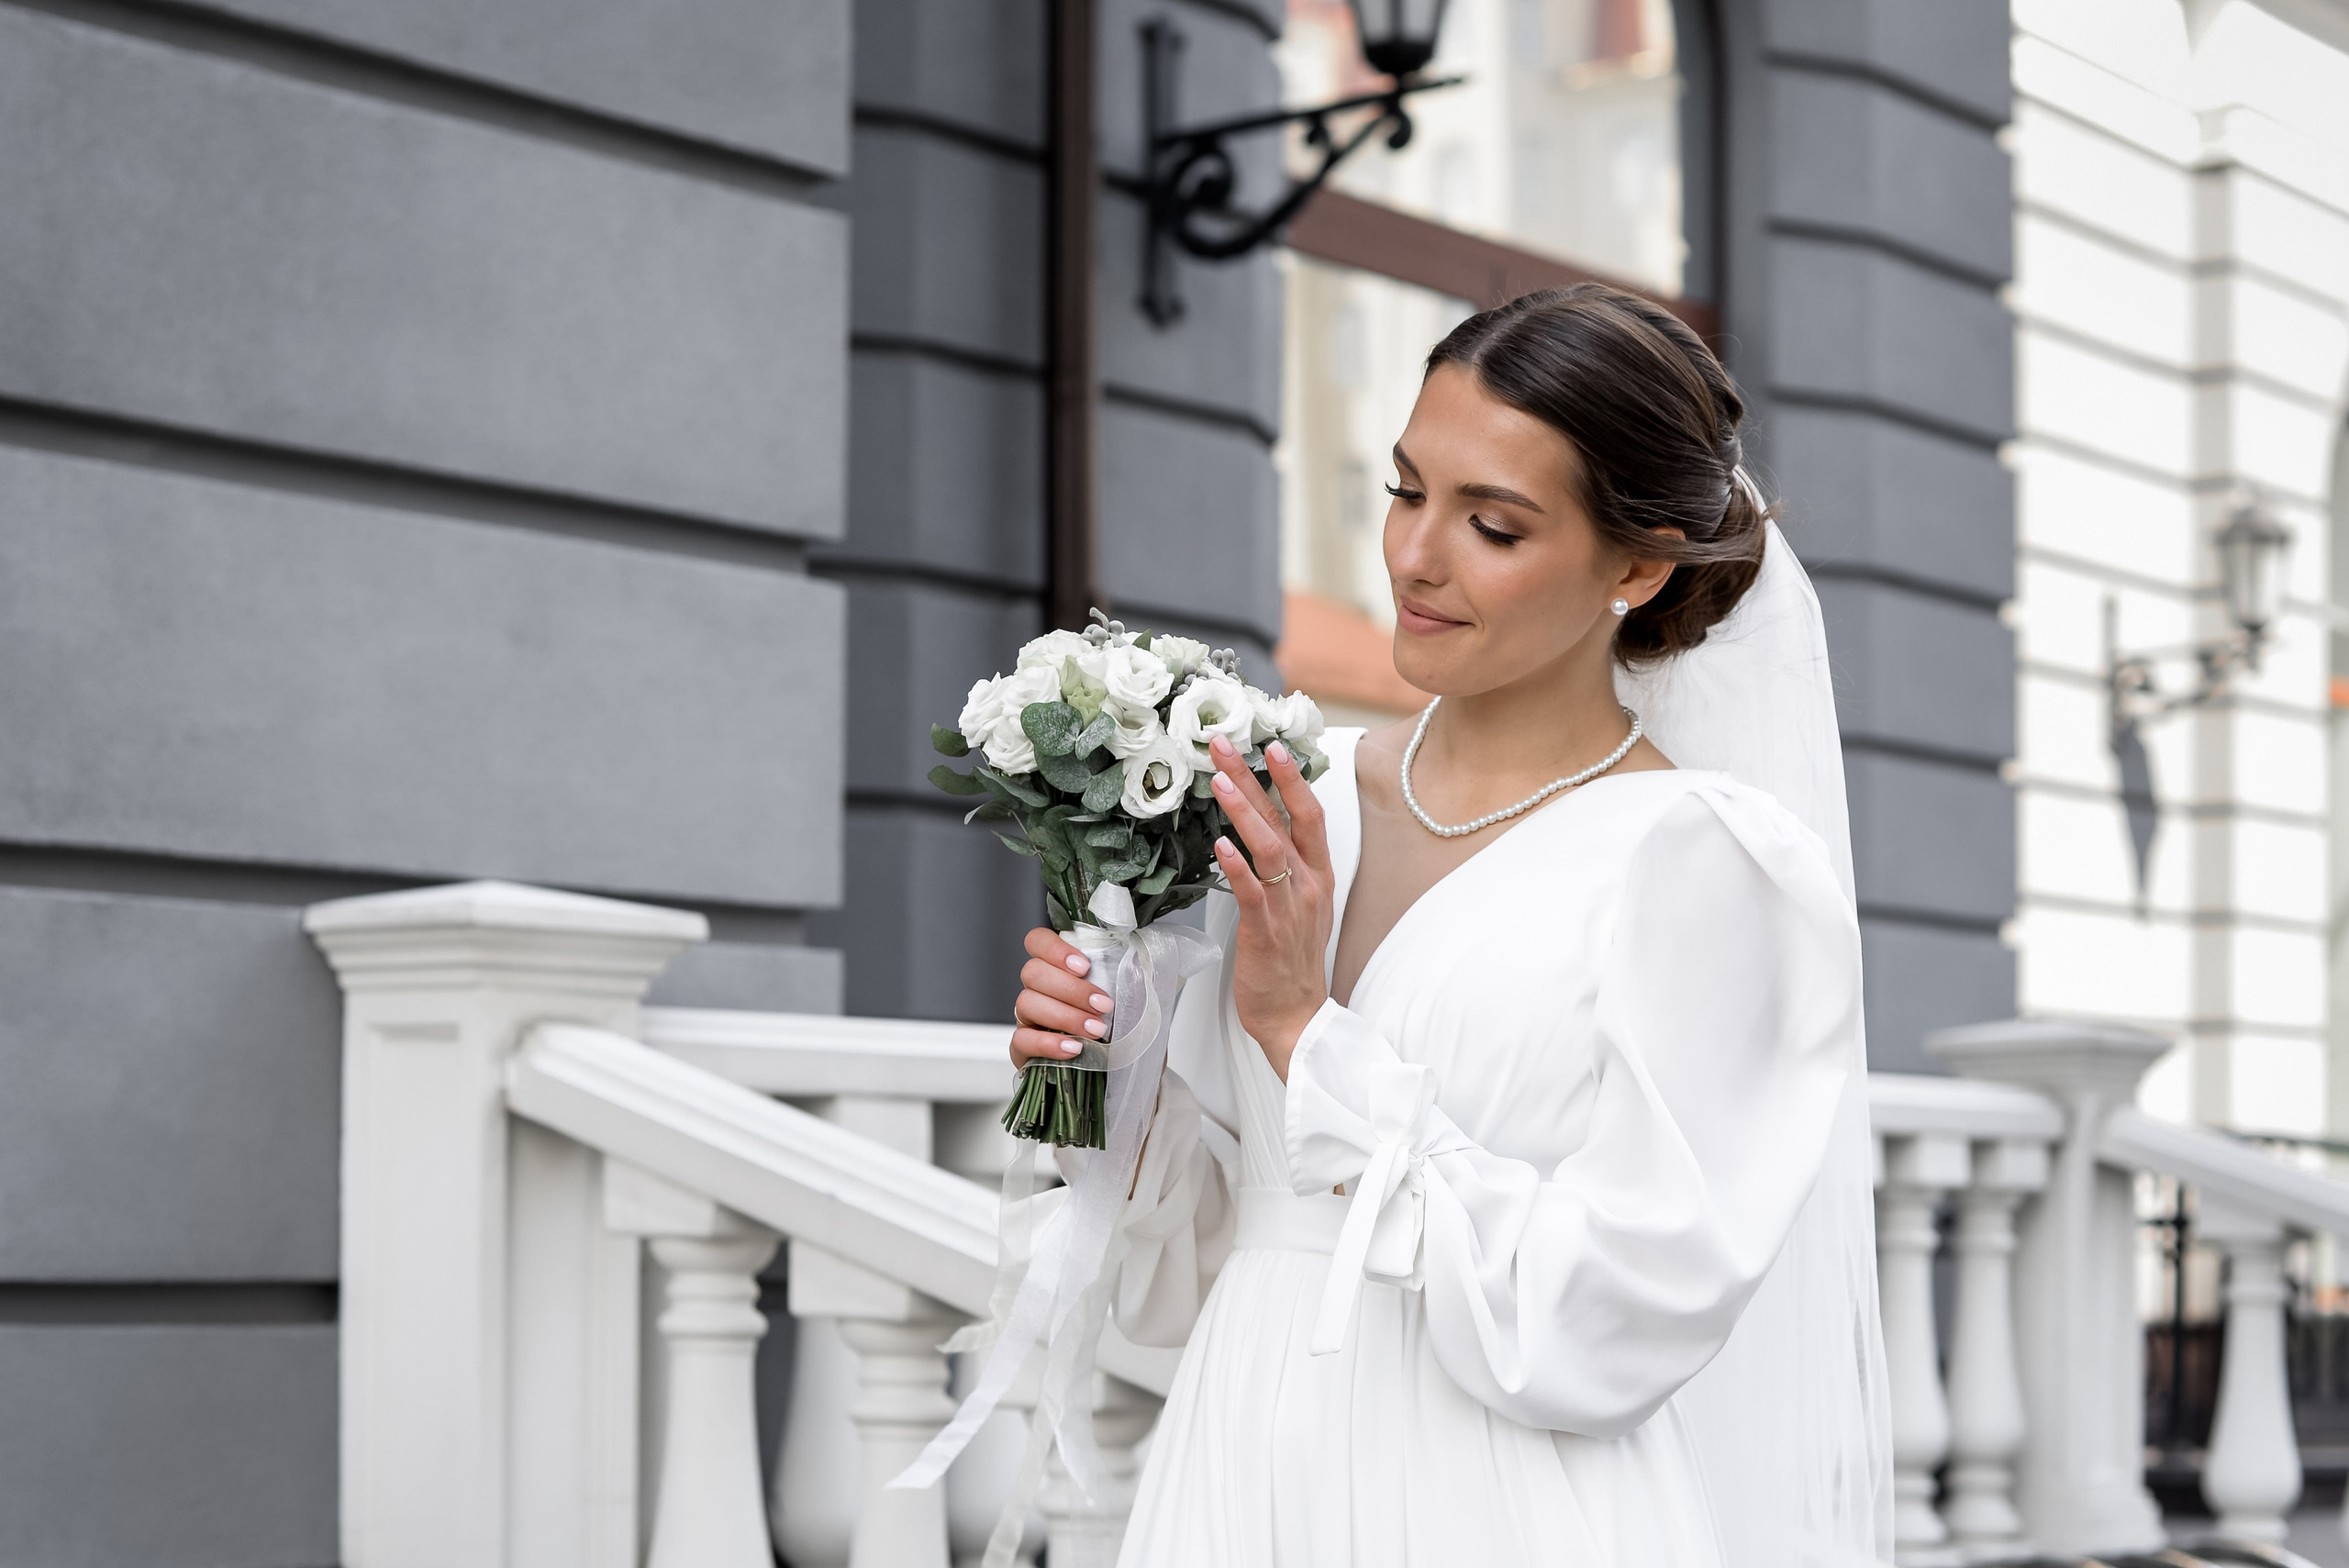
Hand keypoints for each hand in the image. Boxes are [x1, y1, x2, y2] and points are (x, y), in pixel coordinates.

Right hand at [1011, 926, 1115, 1067]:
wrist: (1115, 1069)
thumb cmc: (1120, 1025)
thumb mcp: (1127, 993)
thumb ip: (1123, 970)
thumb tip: (1132, 955)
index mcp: (1057, 969)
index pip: (1037, 942)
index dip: (1054, 949)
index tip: (1084, 966)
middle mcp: (1037, 989)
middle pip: (1032, 972)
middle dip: (1071, 989)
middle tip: (1103, 1005)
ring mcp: (1027, 1019)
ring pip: (1026, 1003)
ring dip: (1065, 1016)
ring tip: (1095, 1030)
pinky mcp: (1023, 1049)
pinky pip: (1021, 1040)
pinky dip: (1048, 1043)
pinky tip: (1074, 1049)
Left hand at [1208, 734, 1333, 1079]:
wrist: (1296, 1015)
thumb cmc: (1291, 960)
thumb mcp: (1300, 904)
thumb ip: (1285, 867)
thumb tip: (1255, 830)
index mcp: (1319, 874)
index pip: (1310, 814)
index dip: (1293, 778)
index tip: (1272, 746)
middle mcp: (1309, 884)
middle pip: (1288, 818)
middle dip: (1258, 777)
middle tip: (1229, 745)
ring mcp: (1290, 906)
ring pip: (1270, 847)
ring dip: (1245, 810)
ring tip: (1220, 781)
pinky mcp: (1266, 930)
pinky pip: (1253, 890)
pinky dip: (1237, 864)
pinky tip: (1220, 843)